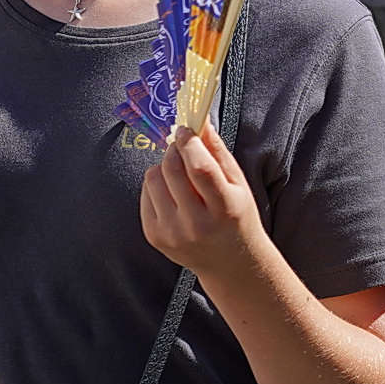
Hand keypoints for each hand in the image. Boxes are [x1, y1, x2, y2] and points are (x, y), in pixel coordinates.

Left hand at [141, 124, 264, 277]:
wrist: (229, 263)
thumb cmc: (237, 217)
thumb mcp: (238, 184)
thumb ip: (218, 151)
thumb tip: (200, 120)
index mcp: (224, 210)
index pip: (200, 169)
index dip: (190, 143)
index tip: (187, 129)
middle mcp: (196, 225)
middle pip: (172, 171)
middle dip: (175, 149)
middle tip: (182, 144)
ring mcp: (172, 233)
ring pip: (153, 179)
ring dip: (164, 165)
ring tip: (179, 171)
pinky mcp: (154, 236)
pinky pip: (146, 194)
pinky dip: (156, 184)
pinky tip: (172, 191)